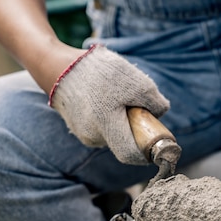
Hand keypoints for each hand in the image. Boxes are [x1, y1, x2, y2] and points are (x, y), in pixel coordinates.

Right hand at [49, 45, 169, 164]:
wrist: (60, 66)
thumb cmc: (100, 72)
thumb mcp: (137, 81)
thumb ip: (155, 102)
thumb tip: (160, 114)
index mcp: (106, 126)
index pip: (130, 154)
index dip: (146, 153)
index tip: (155, 141)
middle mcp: (93, 136)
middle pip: (123, 143)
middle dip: (134, 130)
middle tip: (137, 108)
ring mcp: (83, 134)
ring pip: (112, 135)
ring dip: (121, 122)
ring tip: (117, 98)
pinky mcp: (77, 128)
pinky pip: (101, 128)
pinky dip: (108, 118)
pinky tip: (104, 99)